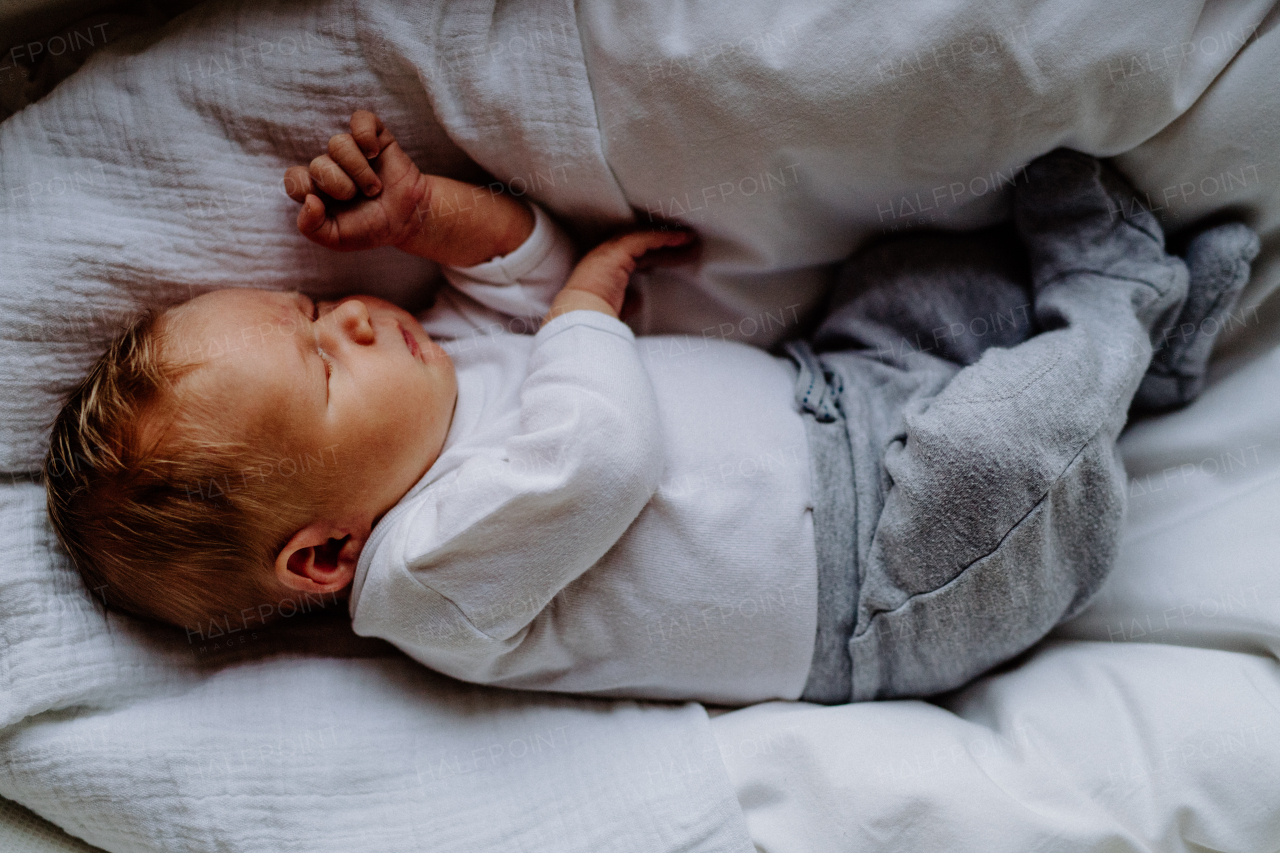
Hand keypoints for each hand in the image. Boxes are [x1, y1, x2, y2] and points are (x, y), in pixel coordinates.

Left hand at [284, 110, 430, 252]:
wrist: (408, 219)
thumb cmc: (372, 228)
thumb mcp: (337, 239)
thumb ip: (311, 227)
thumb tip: (309, 199)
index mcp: (317, 189)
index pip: (294, 178)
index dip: (307, 189)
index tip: (328, 204)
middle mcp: (331, 166)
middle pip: (318, 164)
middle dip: (340, 186)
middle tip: (360, 197)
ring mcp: (352, 149)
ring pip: (338, 143)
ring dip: (359, 170)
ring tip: (374, 187)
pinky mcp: (374, 136)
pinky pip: (360, 119)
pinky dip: (365, 135)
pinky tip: (375, 153)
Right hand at [546, 229, 695, 321]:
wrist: (579, 319)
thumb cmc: (593, 321)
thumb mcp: (614, 310)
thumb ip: (626, 301)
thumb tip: (638, 298)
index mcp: (602, 272)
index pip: (632, 259)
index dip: (653, 258)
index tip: (671, 260)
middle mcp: (603, 257)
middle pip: (640, 247)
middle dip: (665, 248)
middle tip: (689, 248)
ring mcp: (607, 252)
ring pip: (643, 239)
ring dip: (667, 239)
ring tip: (690, 240)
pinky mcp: (616, 251)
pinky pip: (645, 239)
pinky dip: (664, 238)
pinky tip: (682, 238)